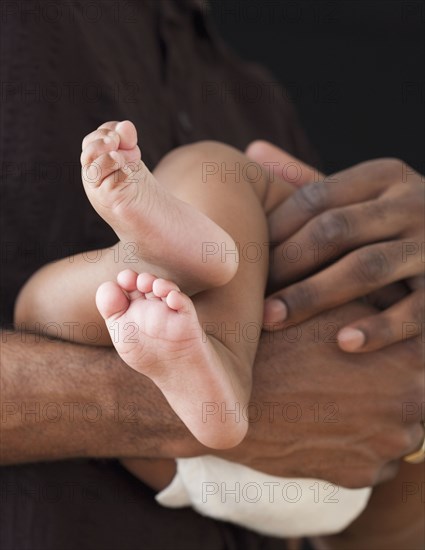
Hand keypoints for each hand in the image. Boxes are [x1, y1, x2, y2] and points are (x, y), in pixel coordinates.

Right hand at [220, 301, 423, 487]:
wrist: (231, 398)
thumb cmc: (281, 343)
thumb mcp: (332, 306)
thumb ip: (379, 304)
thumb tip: (397, 300)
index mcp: (411, 360)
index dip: (400, 344)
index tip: (379, 345)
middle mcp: (411, 407)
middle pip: (417, 392)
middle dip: (393, 381)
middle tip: (355, 371)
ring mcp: (387, 446)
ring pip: (400, 428)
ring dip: (380, 415)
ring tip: (338, 397)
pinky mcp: (362, 475)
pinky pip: (376, 458)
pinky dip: (359, 443)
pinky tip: (329, 423)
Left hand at [247, 141, 423, 352]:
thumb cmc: (389, 226)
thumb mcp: (361, 196)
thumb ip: (310, 179)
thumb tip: (253, 149)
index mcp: (384, 177)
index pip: (316, 197)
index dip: (274, 228)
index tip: (242, 258)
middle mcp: (412, 203)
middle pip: (335, 229)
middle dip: (286, 264)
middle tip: (248, 294)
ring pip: (366, 267)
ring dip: (314, 295)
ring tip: (272, 319)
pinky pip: (415, 310)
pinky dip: (379, 327)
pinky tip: (342, 343)